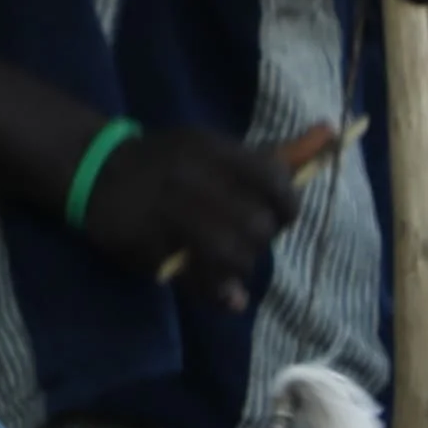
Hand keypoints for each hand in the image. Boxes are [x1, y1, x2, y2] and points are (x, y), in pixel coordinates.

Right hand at [73, 126, 303, 297]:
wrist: (95, 170)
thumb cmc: (167, 161)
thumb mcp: (211, 147)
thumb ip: (267, 154)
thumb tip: (331, 133)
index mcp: (213, 151)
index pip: (273, 180)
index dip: (288, 207)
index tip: (281, 217)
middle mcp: (194, 178)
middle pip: (255, 224)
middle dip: (262, 241)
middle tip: (251, 242)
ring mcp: (169, 213)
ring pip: (231, 254)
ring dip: (242, 267)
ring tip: (233, 265)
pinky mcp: (150, 245)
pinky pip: (197, 277)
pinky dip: (221, 292)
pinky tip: (227, 294)